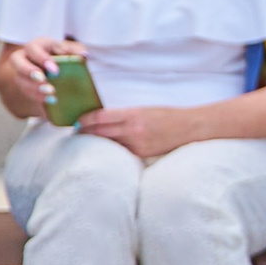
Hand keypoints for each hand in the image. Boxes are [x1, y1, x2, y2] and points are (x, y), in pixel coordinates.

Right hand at [9, 36, 83, 104]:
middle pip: (18, 62)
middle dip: (30, 72)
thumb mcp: (69, 49)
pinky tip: (50, 101)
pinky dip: (37, 97)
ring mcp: (21, 71)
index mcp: (37, 45)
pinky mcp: (23, 84)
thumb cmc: (62, 54)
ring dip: (34, 88)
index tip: (55, 70)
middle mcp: (24, 57)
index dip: (42, 58)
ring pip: (20, 79)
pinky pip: (25, 91)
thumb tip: (84, 55)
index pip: (33, 48)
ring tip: (50, 93)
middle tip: (44, 81)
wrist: (53, 67)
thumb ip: (75, 50)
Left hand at [76, 104, 196, 158]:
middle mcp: (133, 130)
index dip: (84, 119)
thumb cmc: (167, 116)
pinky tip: (105, 150)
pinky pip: (120, 152)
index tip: (76, 120)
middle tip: (75, 133)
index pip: (100, 117)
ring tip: (86, 142)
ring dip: (95, 143)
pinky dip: (111, 150)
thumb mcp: (144, 109)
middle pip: (100, 132)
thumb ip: (123, 114)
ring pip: (108, 144)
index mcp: (133, 114)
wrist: (190, 128)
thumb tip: (101, 118)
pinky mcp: (142, 154)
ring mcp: (137, 144)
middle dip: (85, 132)